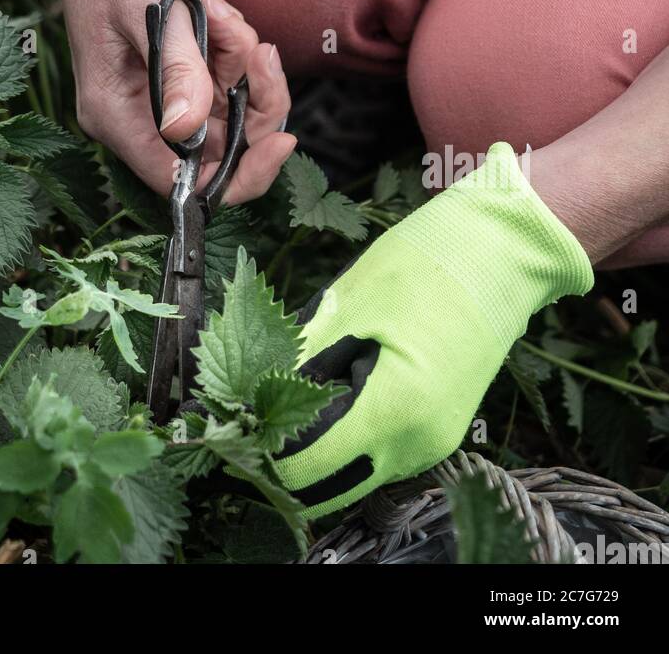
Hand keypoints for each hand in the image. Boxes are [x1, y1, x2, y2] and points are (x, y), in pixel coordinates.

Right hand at [53, 0, 295, 199]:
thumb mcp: (149, 4)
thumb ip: (175, 67)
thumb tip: (188, 131)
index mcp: (113, 112)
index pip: (180, 180)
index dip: (238, 170)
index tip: (284, 136)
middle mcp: (136, 109)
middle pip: (218, 144)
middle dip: (249, 95)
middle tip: (253, 43)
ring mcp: (158, 84)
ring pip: (228, 103)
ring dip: (240, 56)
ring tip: (220, 9)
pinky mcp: (178, 58)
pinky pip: (225, 70)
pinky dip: (234, 39)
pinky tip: (215, 5)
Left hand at [273, 143, 593, 518]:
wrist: (500, 252)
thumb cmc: (426, 265)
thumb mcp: (347, 305)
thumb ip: (299, 359)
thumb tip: (250, 394)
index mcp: (392, 411)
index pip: (306, 471)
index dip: (264, 452)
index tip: (239, 421)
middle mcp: (416, 444)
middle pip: (328, 488)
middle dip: (287, 458)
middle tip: (254, 411)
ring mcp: (432, 443)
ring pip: (354, 473)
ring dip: (318, 448)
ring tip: (290, 392)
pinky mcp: (439, 431)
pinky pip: (379, 453)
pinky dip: (348, 436)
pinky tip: (331, 391)